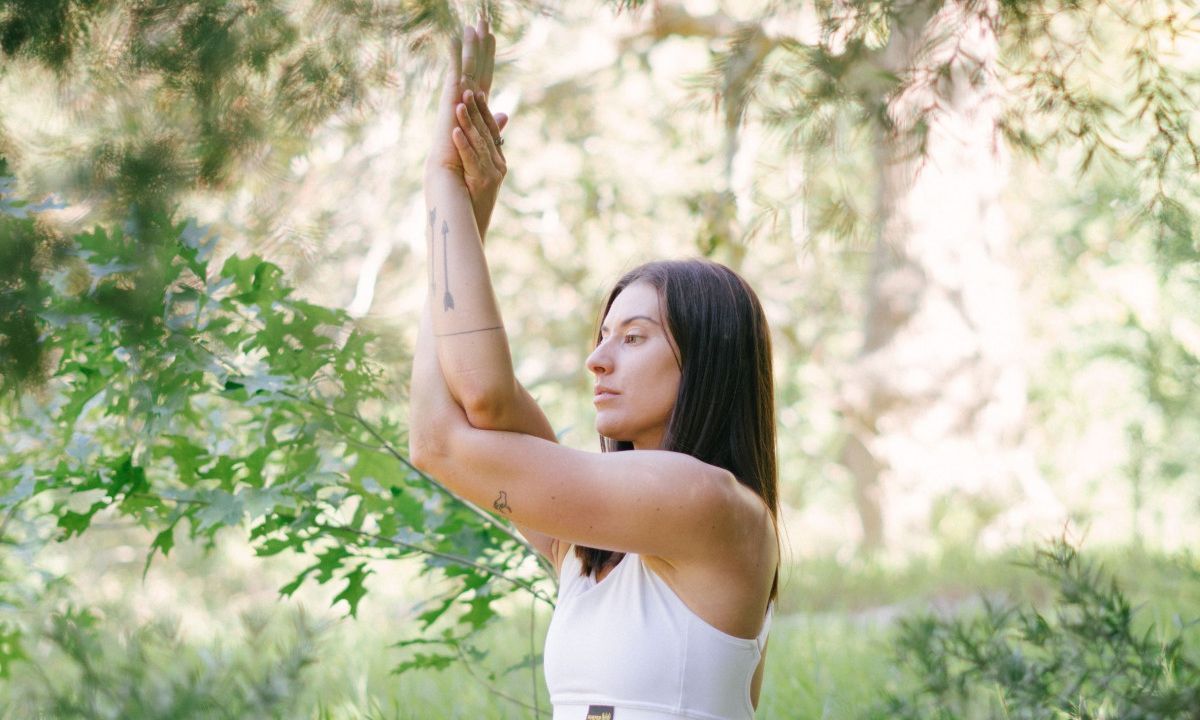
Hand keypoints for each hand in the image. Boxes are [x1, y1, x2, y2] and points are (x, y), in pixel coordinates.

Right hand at [426, 13, 508, 239]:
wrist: (451, 176)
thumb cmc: (466, 163)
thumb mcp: (487, 136)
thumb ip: (494, 121)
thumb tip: (504, 112)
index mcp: (473, 106)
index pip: (483, 75)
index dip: (487, 56)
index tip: (491, 36)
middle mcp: (464, 98)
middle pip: (475, 63)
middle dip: (479, 41)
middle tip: (482, 16)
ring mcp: (457, 97)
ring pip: (466, 63)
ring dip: (471, 42)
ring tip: (475, 20)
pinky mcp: (452, 100)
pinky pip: (454, 71)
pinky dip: (454, 54)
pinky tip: (455, 34)